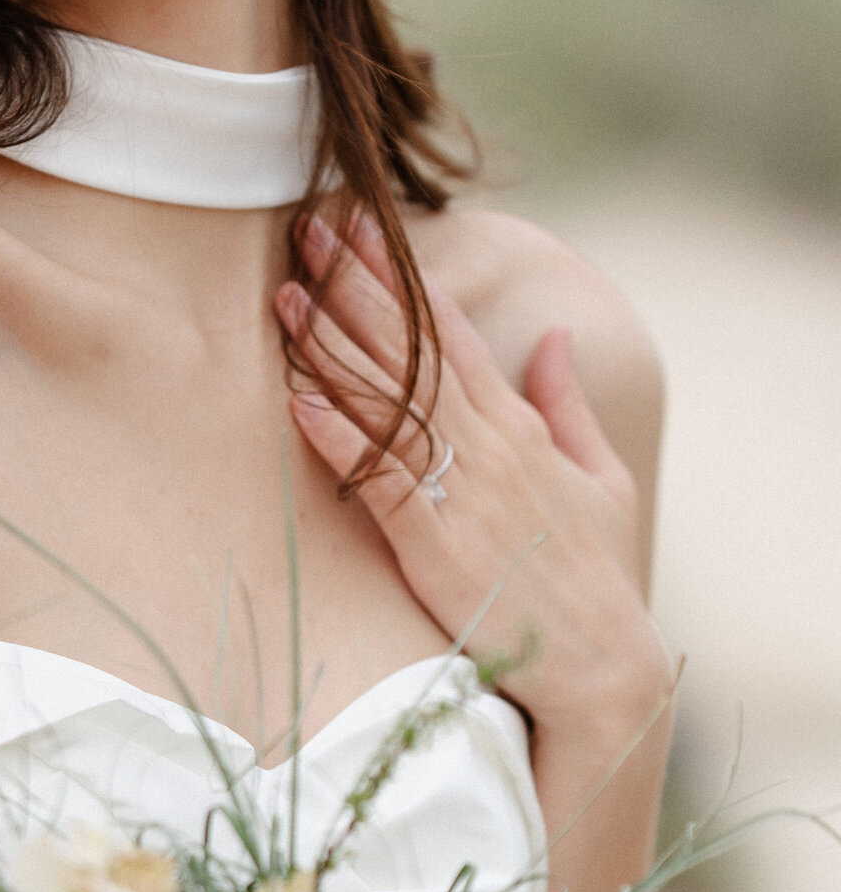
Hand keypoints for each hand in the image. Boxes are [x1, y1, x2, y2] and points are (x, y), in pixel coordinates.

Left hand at [276, 216, 672, 750]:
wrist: (604, 665)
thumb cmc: (593, 578)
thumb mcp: (601, 479)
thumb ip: (568, 406)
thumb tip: (555, 338)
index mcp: (519, 425)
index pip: (451, 334)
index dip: (402, 277)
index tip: (361, 226)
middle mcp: (490, 445)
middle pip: (411, 351)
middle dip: (357, 288)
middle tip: (307, 231)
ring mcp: (463, 492)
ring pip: (388, 403)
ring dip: (333, 349)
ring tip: (287, 297)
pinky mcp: (436, 545)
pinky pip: (379, 480)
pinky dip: (340, 438)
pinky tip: (299, 400)